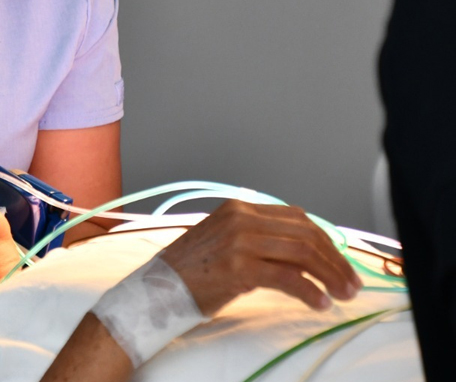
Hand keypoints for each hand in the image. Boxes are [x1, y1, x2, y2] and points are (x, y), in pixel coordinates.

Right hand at [161, 200, 362, 315]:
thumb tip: (305, 255)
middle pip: (305, 233)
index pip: (297, 218)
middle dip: (335, 260)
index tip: (340, 262)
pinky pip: (288, 278)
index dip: (326, 240)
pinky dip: (310, 291)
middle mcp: (241, 218)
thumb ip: (261, 239)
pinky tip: (319, 303)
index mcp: (239, 208)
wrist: (159, 286)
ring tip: (343, 294)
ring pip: (302, 253)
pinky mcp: (238, 267)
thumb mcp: (227, 242)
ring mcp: (239, 241)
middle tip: (351, 282)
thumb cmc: (193, 269)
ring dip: (330, 275)